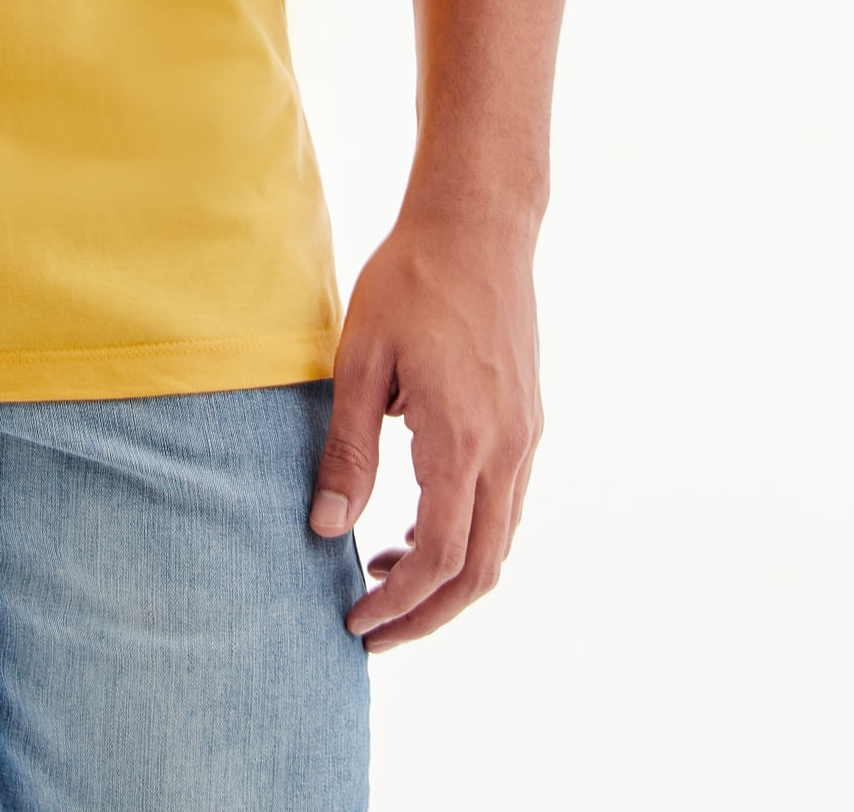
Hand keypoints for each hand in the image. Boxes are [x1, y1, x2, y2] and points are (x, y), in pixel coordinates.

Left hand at [307, 203, 542, 648]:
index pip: (440, 558)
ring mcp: (524, 437)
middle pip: (480, 571)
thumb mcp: (360, 359)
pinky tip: (417, 525)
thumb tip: (326, 528)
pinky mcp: (527, 421)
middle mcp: (506, 450)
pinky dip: (466, 536)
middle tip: (373, 629)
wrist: (478, 224)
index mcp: (461, 440)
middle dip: (429, 615)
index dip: (400, 605)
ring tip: (385, 575)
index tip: (357, 622)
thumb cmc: (410, 280)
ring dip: (448, 577)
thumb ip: (348, 449)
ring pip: (498, 543)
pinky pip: (504, 506)